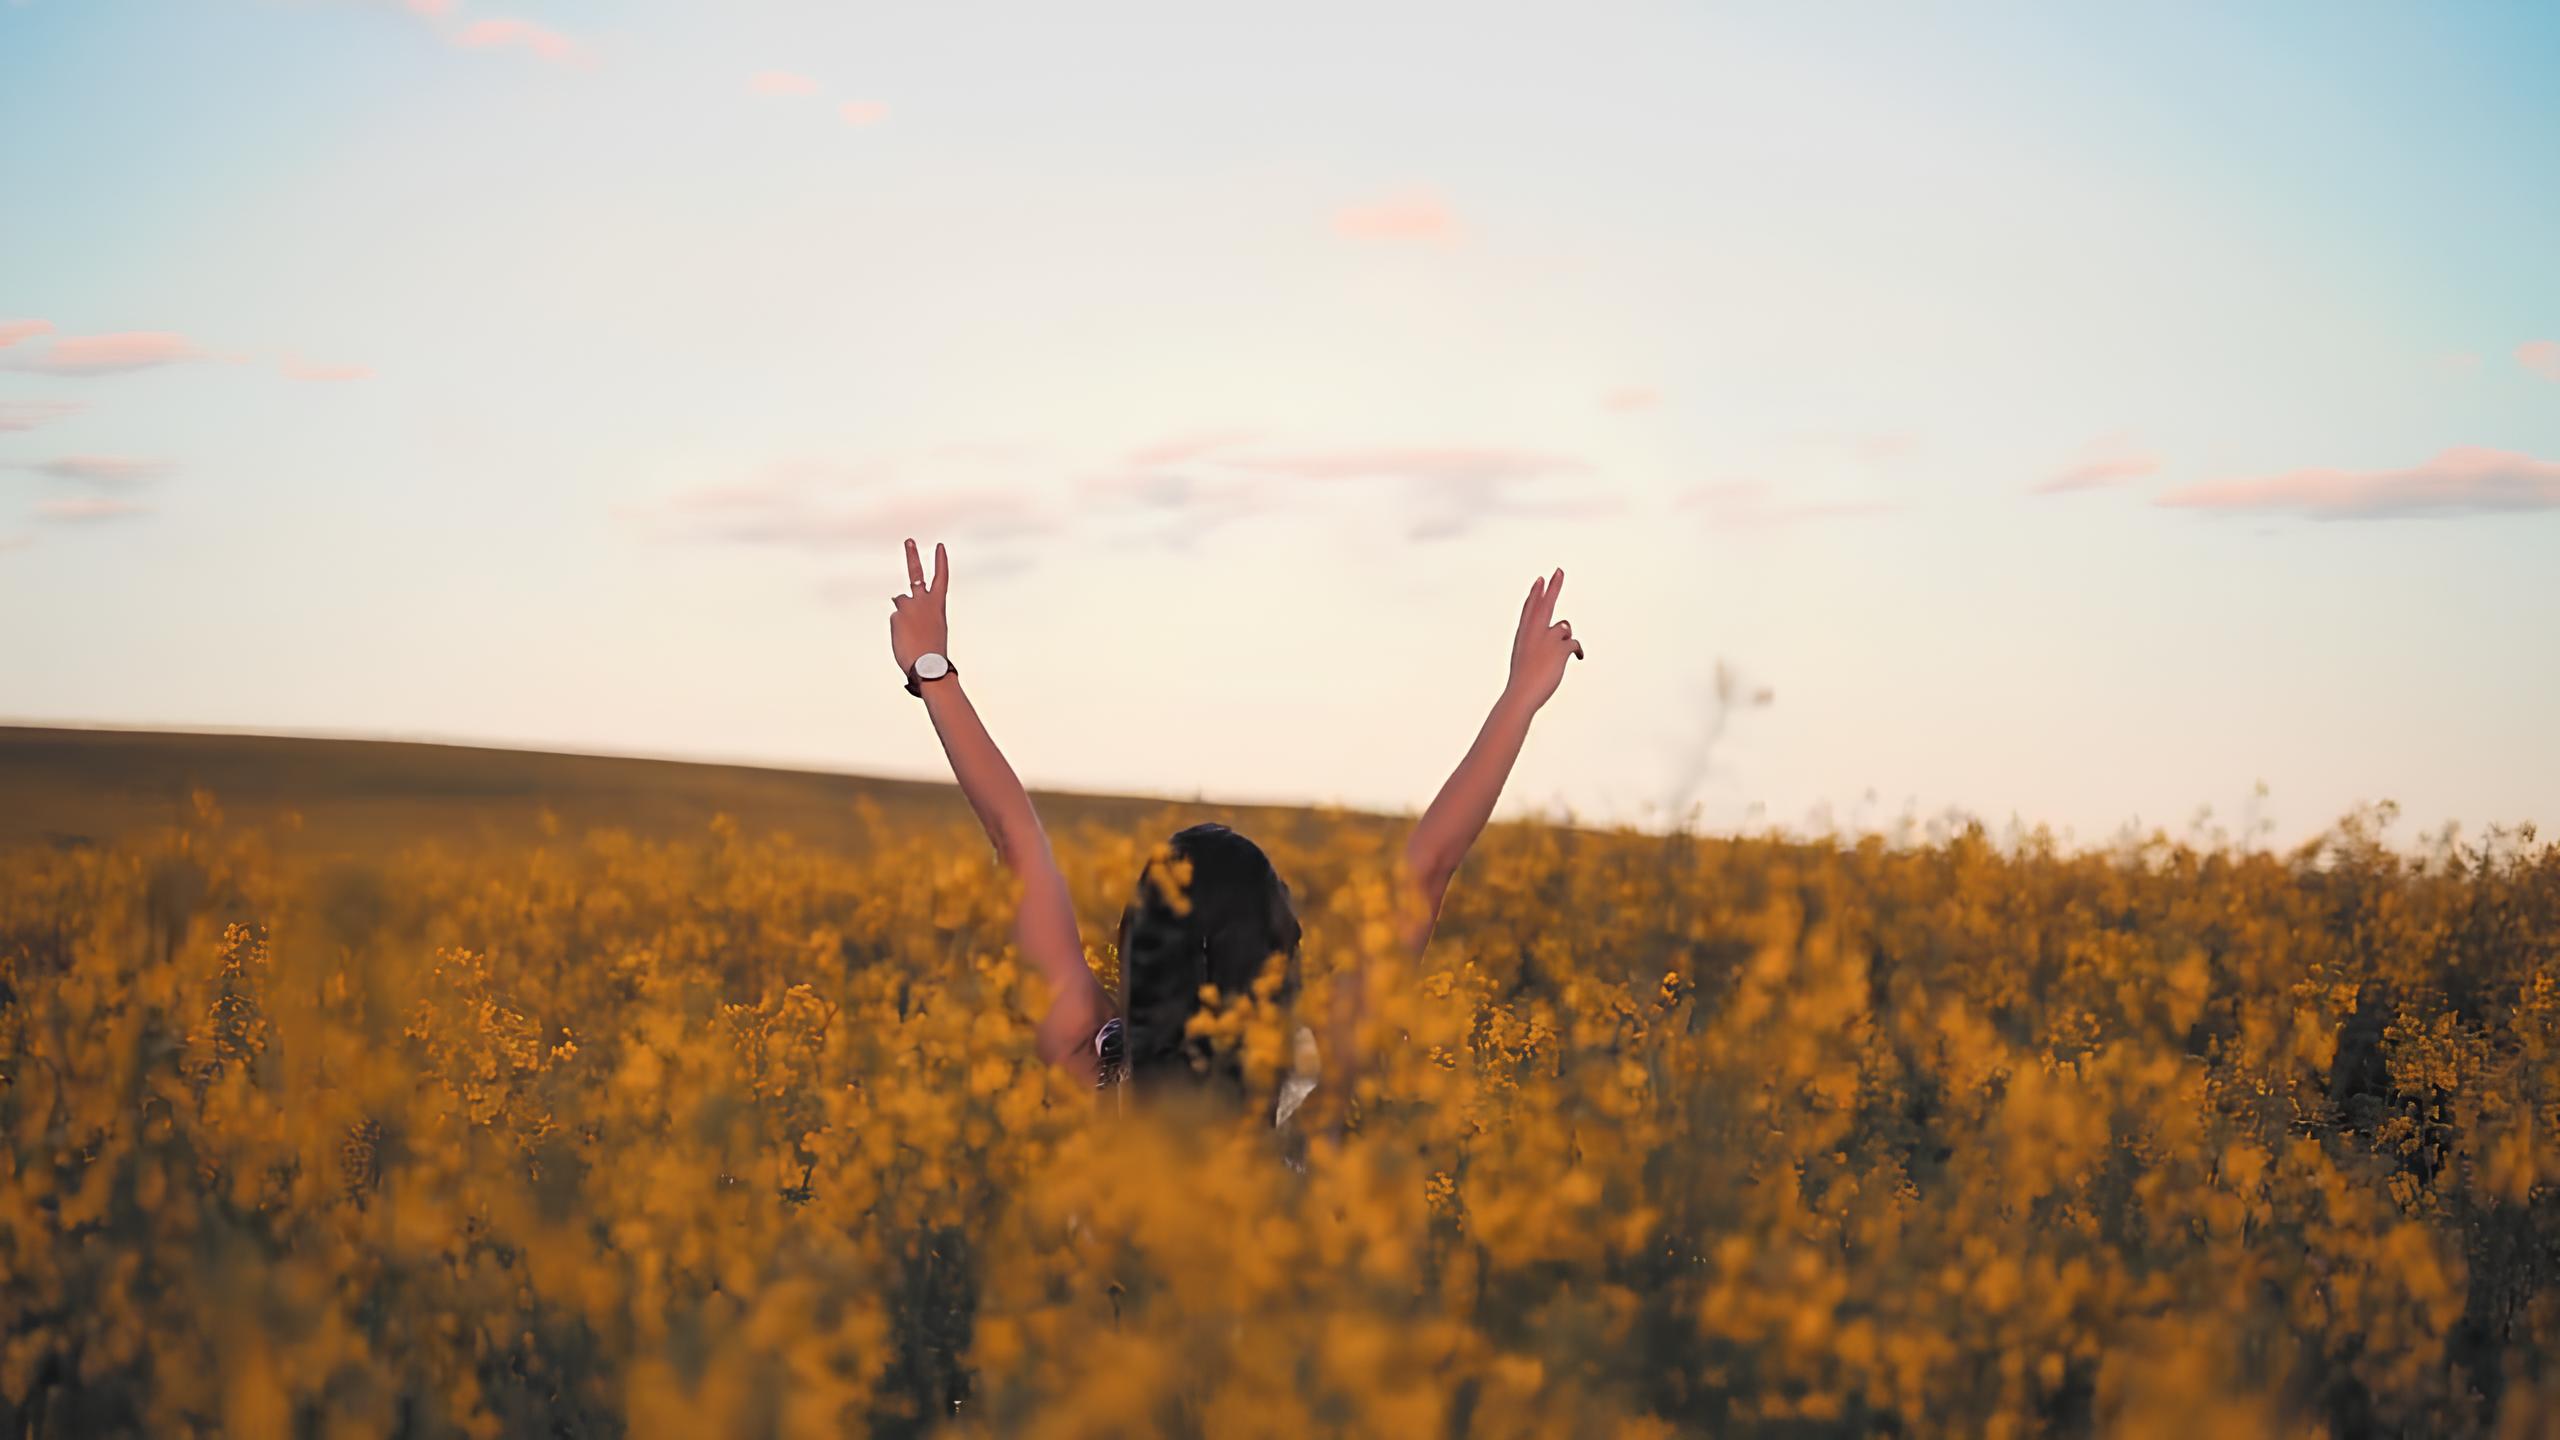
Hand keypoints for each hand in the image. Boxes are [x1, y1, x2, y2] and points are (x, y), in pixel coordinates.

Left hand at [888, 538, 949, 671]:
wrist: (928, 664)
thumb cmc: (932, 651)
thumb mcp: (931, 627)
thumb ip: (917, 611)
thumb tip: (898, 602)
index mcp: (938, 605)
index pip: (941, 578)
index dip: (940, 561)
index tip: (939, 546)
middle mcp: (923, 601)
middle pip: (916, 574)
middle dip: (912, 556)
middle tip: (909, 541)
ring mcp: (909, 606)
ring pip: (900, 604)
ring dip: (903, 617)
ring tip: (912, 634)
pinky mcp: (896, 614)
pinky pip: (894, 619)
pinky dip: (898, 629)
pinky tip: (905, 638)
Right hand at [1503, 566, 1583, 709]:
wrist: (1521, 693)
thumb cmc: (1523, 682)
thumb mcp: (1526, 660)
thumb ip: (1540, 646)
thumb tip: (1563, 634)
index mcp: (1523, 634)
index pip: (1529, 608)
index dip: (1535, 594)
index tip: (1540, 580)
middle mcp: (1533, 632)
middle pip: (1545, 603)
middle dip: (1553, 587)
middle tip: (1559, 571)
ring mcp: (1546, 638)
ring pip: (1565, 627)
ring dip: (1565, 638)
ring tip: (1558, 656)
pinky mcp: (1559, 647)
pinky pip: (1574, 642)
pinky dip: (1578, 650)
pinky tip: (1577, 657)